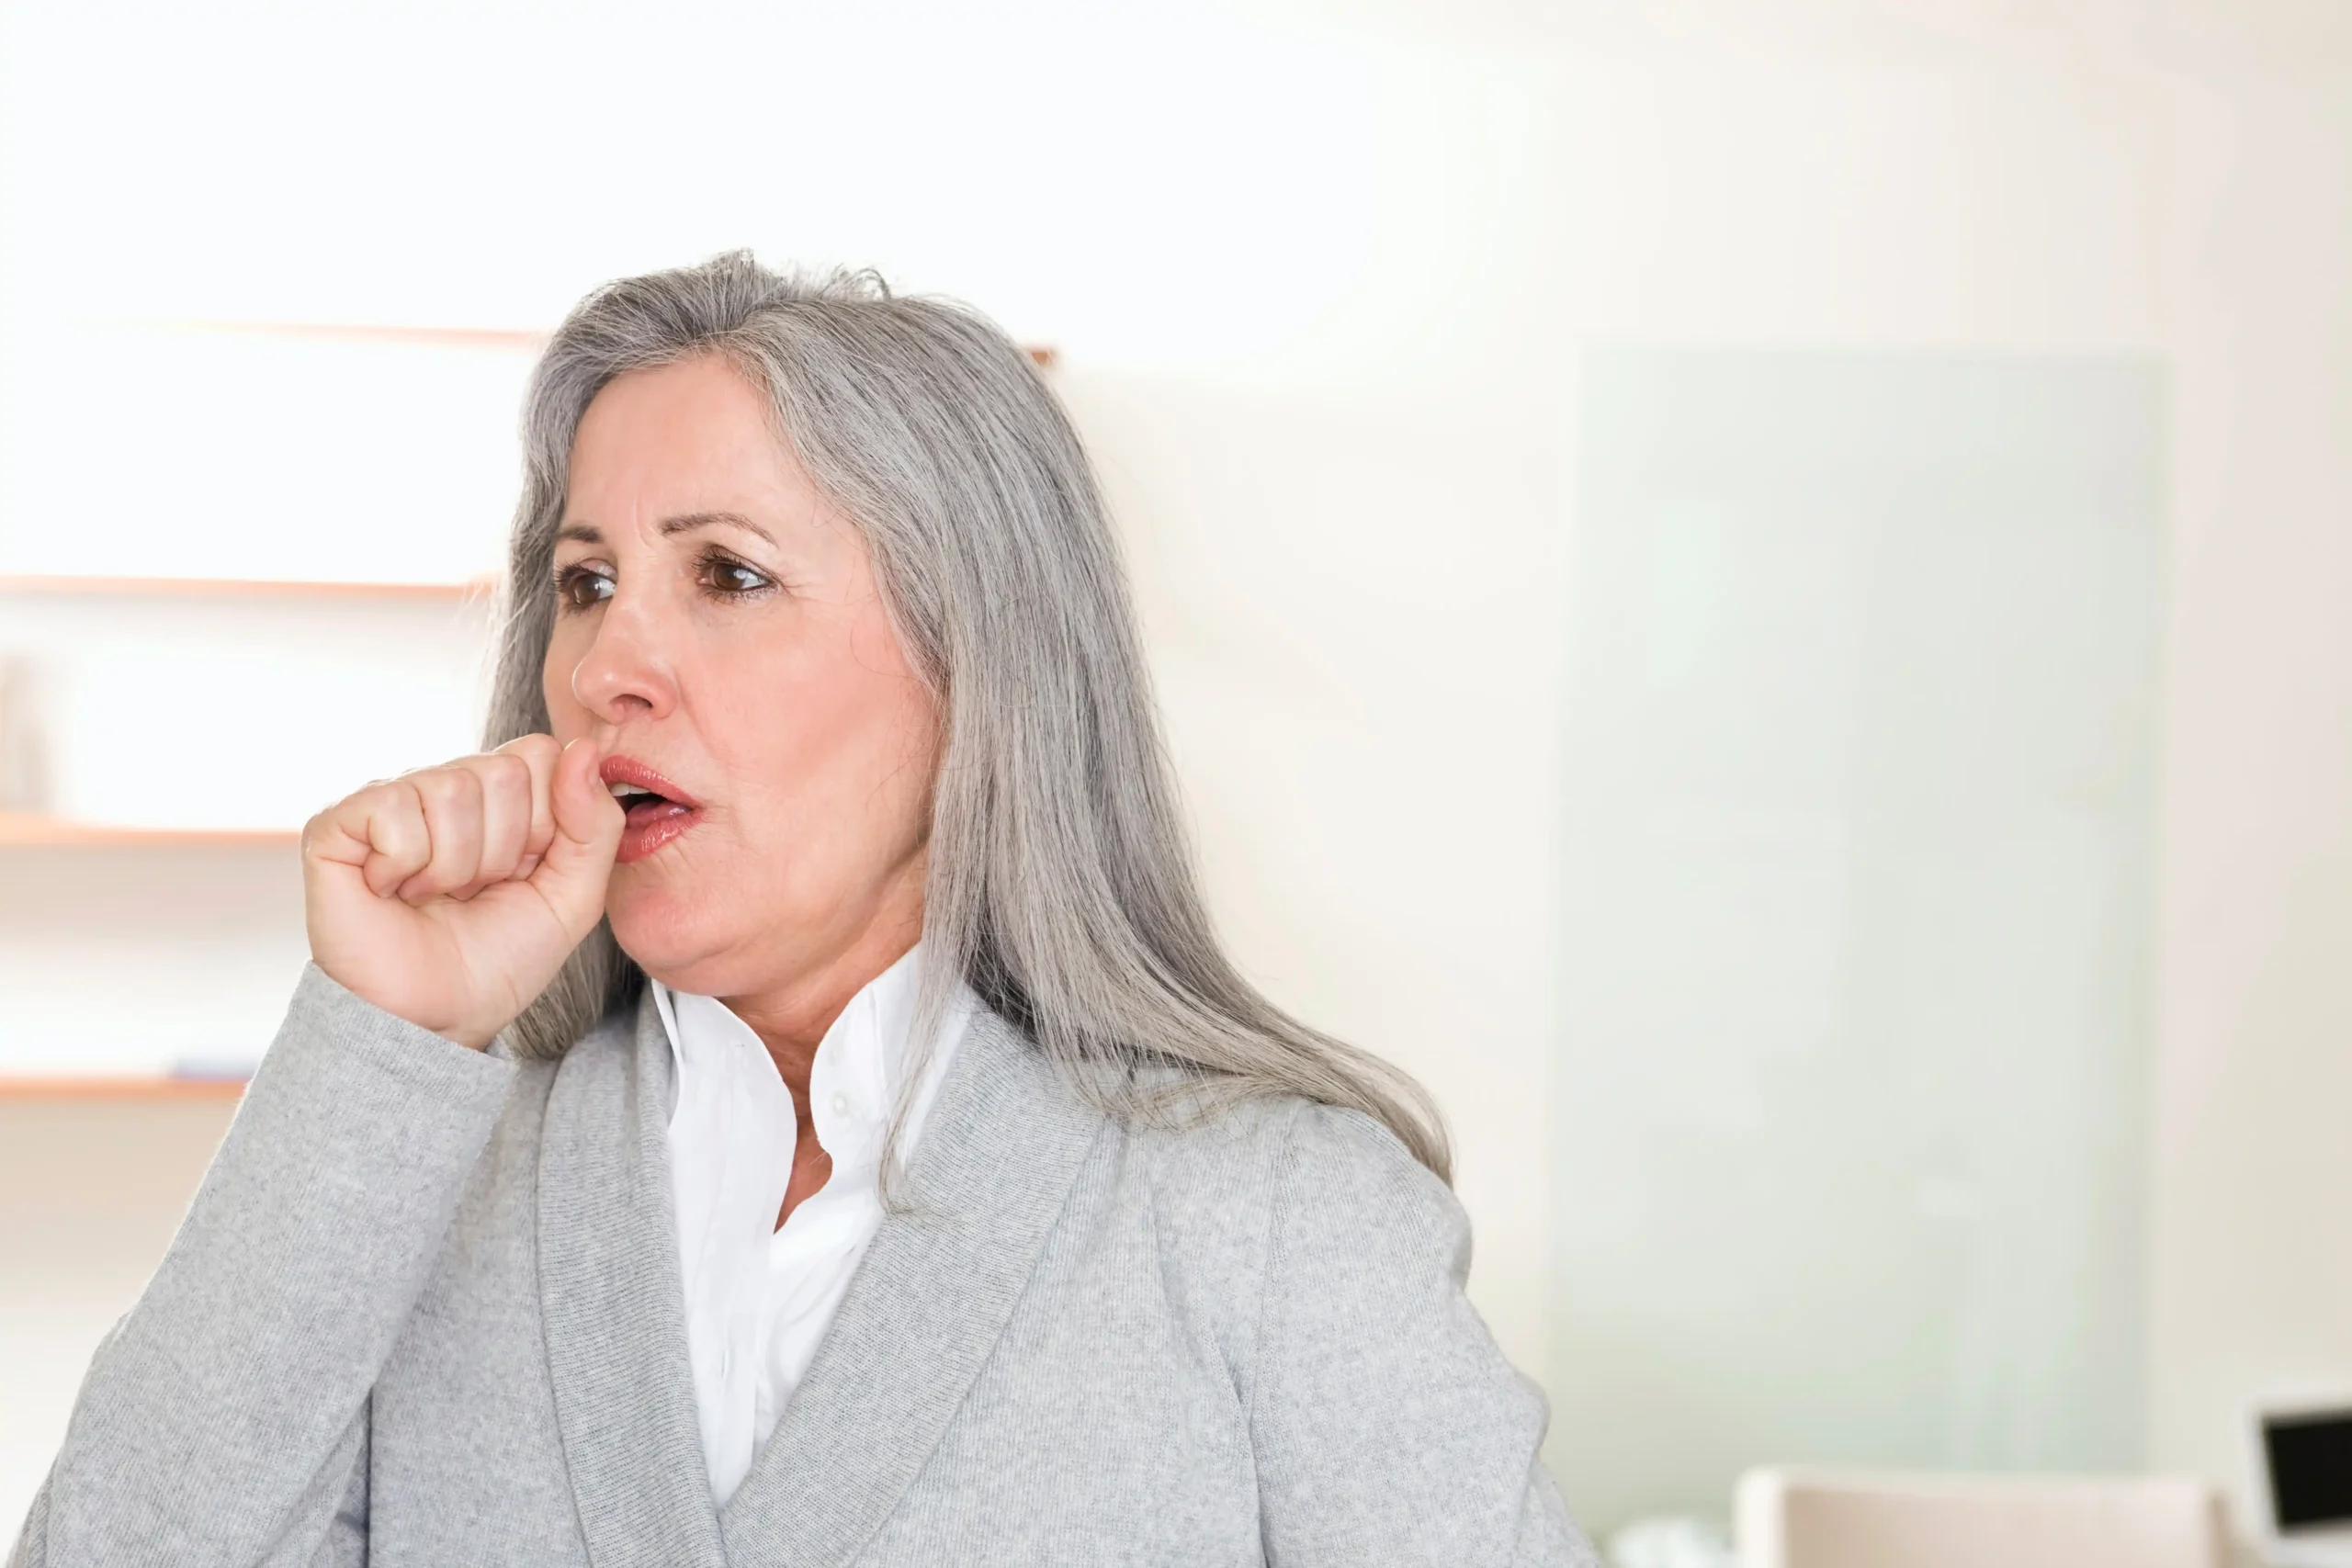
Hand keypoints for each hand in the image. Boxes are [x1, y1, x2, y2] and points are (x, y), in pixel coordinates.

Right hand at [300, 734, 624, 1049]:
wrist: (434, 1018)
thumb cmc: (498, 958)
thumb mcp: (574, 897)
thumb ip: (595, 825)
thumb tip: (585, 749)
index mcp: (500, 794)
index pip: (541, 754)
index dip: (545, 823)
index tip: (523, 873)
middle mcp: (443, 785)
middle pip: (502, 771)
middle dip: (502, 851)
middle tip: (473, 891)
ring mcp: (389, 799)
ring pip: (452, 790)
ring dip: (454, 866)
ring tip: (434, 895)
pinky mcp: (336, 823)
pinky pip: (395, 811)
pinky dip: (405, 866)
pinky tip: (391, 890)